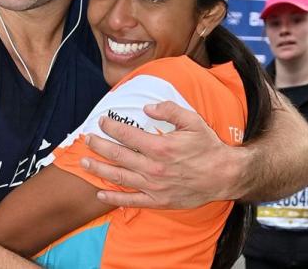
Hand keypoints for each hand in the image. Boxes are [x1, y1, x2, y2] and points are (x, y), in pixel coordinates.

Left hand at [81, 101, 245, 208]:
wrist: (224, 176)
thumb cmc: (208, 148)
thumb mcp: (192, 121)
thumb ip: (169, 110)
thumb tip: (147, 107)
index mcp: (160, 147)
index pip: (127, 134)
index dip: (111, 126)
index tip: (102, 121)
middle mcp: (153, 168)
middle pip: (118, 156)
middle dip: (99, 146)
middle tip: (87, 139)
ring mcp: (154, 186)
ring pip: (119, 177)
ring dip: (99, 170)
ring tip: (84, 164)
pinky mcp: (158, 201)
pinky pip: (131, 201)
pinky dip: (114, 199)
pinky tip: (100, 195)